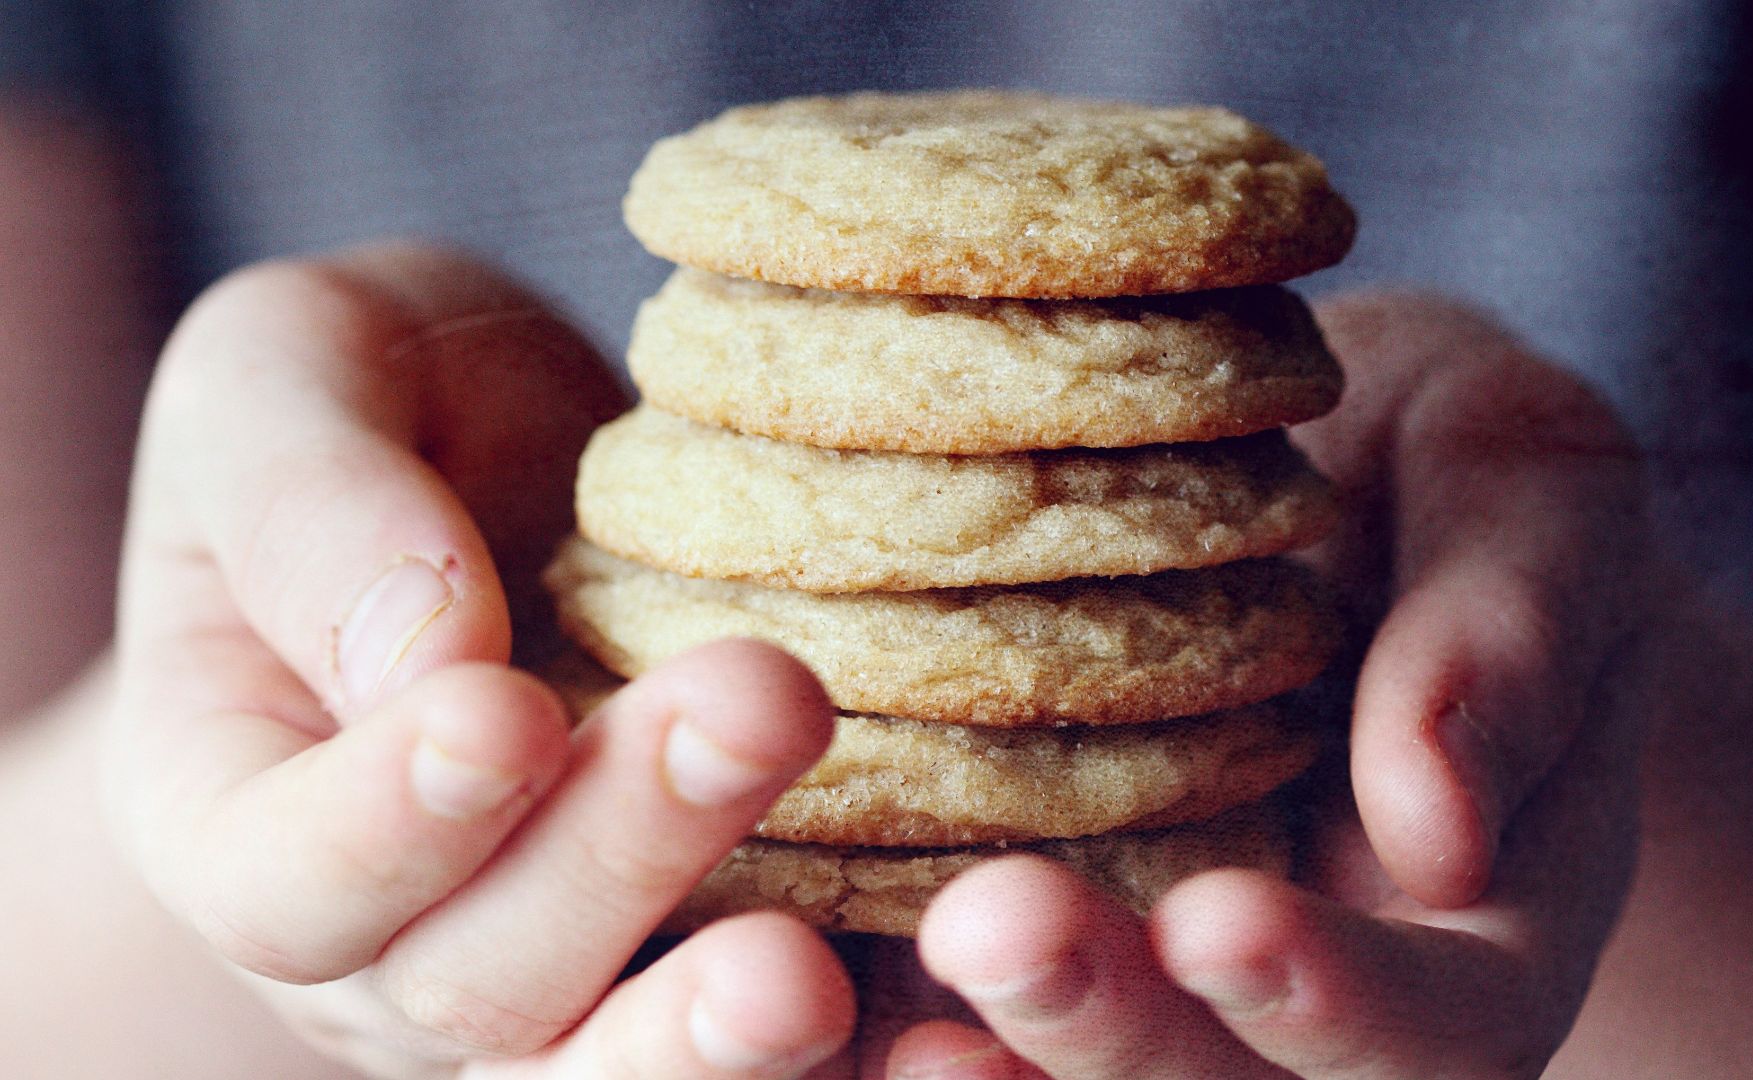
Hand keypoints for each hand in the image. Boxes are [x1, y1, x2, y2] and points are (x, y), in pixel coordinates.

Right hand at [103, 245, 857, 1077]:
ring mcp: (566, 982)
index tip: (501, 714)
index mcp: (246, 813)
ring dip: (723, 1040)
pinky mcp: (724, 961)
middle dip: (618, 865)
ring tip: (815, 975)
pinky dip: (872, 1052)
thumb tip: (423, 659)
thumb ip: (311, 507)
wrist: (528, 457)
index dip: (388, 821)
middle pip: (482, 987)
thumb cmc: (388, 398)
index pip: (287, 878)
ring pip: (626, 1070)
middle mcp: (395, 948)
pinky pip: (797, 1048)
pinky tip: (962, 1039)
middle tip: (761, 708)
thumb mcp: (293, 377)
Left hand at [898, 293, 1649, 1078]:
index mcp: (1476, 937)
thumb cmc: (1457, 475)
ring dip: (971, 1057)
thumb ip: (1514, 640)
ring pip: (1062, 1079)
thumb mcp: (1534, 501)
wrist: (1323, 480)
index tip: (1220, 922)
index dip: (1339, 1003)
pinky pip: (930, 995)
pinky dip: (853, 1007)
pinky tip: (751, 945)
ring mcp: (1150, 973)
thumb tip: (1442, 825)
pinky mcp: (1012, 917)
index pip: (1442, 1031)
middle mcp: (1304, 1000)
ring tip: (837, 991)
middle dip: (1108, 1035)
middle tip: (990, 927)